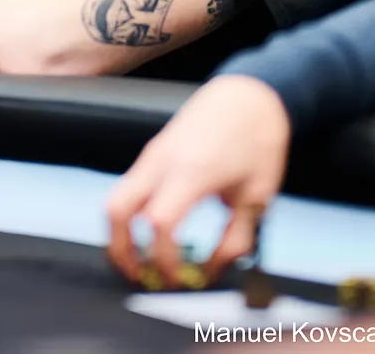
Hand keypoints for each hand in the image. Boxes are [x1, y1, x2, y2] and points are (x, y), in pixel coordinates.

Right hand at [104, 75, 289, 286]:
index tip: (179, 279)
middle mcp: (162, 162)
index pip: (160, 224)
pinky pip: (129, 189)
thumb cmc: (258, 141)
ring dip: (120, 235)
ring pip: (116, 200)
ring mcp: (152, 155)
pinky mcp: (151, 153)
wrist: (249, 95)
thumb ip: (234, 241)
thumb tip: (210, 271)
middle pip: (118, 211)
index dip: (163, 260)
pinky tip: (153, 232)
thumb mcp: (257, 198)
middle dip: (121, 251)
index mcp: (193, 172)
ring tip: (139, 260)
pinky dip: (131, 217)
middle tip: (139, 278)